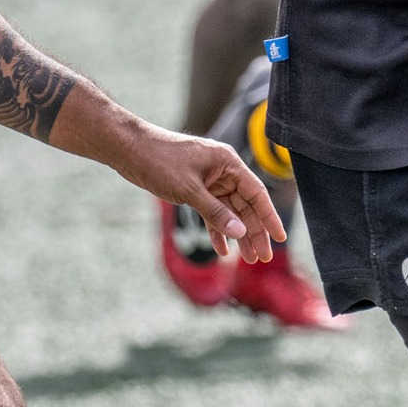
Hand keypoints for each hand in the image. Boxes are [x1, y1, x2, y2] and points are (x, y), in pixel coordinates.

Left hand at [113, 125, 286, 264]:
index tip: (279, 237)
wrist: (128, 148)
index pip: (257, 193)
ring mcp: (209, 181)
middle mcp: (223, 172)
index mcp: (229, 164)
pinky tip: (221, 249)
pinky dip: (216, 229)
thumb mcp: (189, 190)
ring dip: (237, 234)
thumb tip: (239, 232)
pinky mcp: (195, 188)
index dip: (269, 217)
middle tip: (262, 257)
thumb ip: (215, 212)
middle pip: (246, 206)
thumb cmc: (159, 161)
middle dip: (254, 232)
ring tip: (247, 258)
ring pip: (230, 211)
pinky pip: (212, 212)